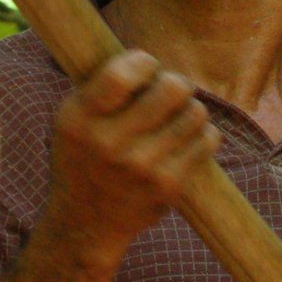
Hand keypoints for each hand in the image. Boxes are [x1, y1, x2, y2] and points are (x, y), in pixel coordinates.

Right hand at [44, 50, 221, 260]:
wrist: (86, 224)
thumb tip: (151, 58)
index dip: (144, 61)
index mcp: (79, 118)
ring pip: (195, 112)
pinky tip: (185, 138)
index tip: (146, 66)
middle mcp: (109, 143)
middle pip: (171, 89)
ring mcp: (142, 167)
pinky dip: (202, 133)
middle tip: (168, 91)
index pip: (123, 74)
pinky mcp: (169, 186)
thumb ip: (104, 86)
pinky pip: (207, 140)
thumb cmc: (83, 157)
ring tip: (176, 117)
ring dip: (190, 108)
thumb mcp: (73, 118)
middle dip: (175, 83)